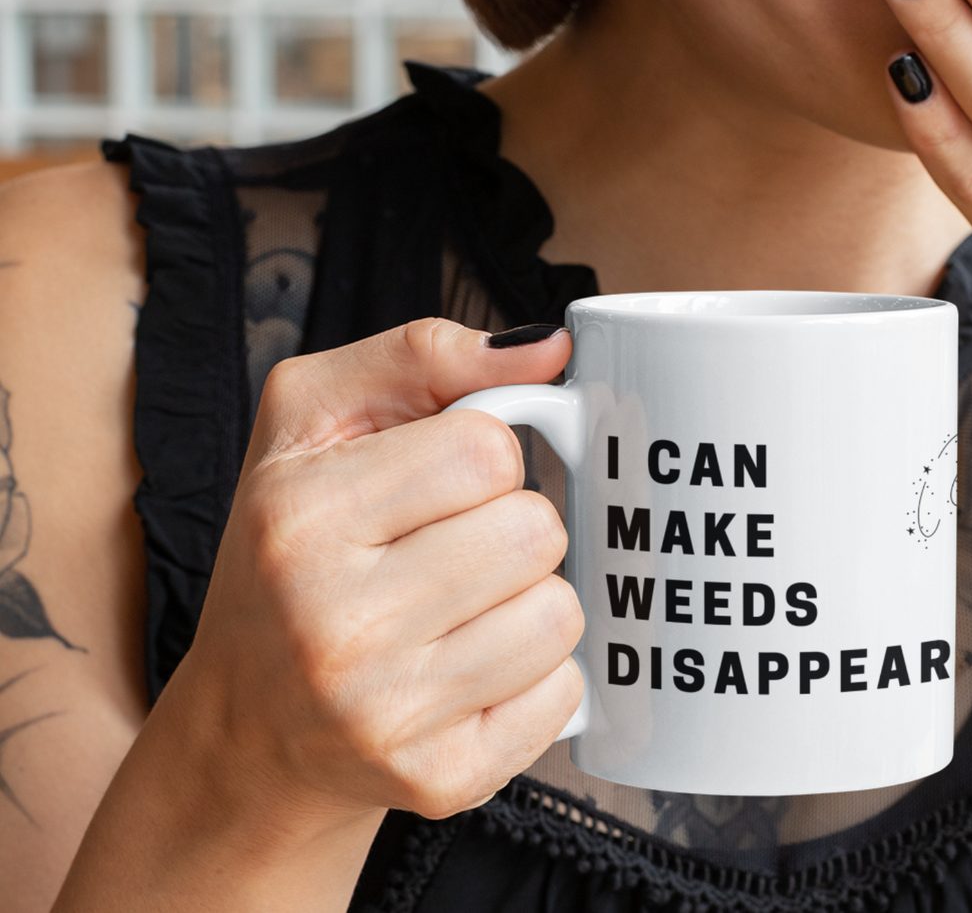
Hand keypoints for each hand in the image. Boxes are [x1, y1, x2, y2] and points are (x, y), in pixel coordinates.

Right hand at [165, 319, 582, 824]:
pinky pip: (564, 692)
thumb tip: (550, 349)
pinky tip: (471, 667)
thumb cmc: (290, 547)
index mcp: (300, 517)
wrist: (249, 723)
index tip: (441, 480)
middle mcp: (334, 623)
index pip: (488, 449)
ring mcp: (385, 713)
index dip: (483, 454)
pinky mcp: (437, 780)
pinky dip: (535, 673)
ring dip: (527, 599)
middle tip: (448, 548)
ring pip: (559, 613)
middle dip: (509, 526)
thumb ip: (426, 355)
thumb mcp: (315, 418)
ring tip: (460, 608)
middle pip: (534, 531)